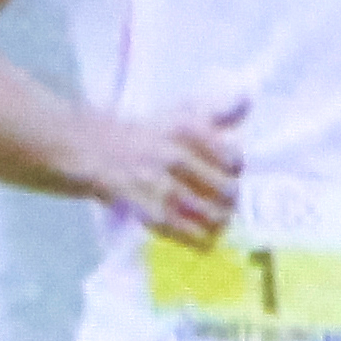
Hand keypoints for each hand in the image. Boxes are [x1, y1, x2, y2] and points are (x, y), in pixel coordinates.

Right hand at [98, 99, 242, 247]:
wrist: (94, 149)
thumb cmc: (146, 132)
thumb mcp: (179, 113)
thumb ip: (214, 111)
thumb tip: (246, 99)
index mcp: (187, 130)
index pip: (231, 157)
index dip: (234, 168)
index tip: (231, 173)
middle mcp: (175, 155)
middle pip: (223, 187)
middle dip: (229, 198)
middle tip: (228, 202)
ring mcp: (160, 183)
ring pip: (204, 210)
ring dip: (217, 220)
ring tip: (220, 222)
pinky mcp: (146, 207)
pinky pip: (178, 227)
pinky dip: (194, 236)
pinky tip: (204, 241)